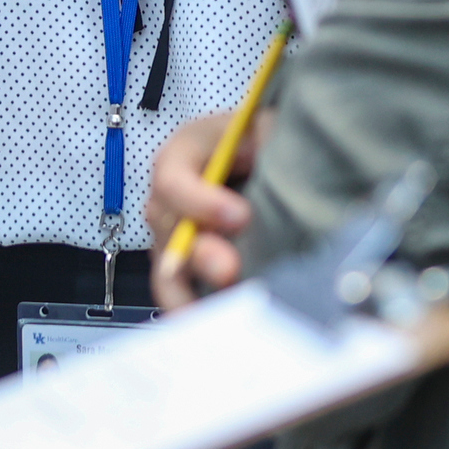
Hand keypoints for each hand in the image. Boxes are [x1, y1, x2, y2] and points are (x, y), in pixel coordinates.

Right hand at [148, 110, 260, 310]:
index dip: (199, 201)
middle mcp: (170, 195)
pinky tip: (216, 325)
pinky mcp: (188, 261)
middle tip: (229, 271)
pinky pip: (180, 289)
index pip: (173, 179)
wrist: (267, 154)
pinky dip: (195, 309)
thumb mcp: (266, 123)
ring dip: (189, 293)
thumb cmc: (263, 136)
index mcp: (184, 152)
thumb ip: (268, 137)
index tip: (240, 217)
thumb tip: (281, 158)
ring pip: (168, 267)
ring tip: (218, 314)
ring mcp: (175, 231)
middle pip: (167, 228)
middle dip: (198, 254)